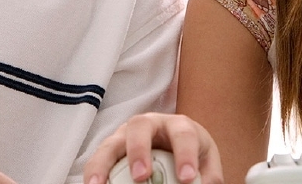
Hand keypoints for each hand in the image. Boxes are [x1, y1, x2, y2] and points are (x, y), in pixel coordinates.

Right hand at [83, 113, 223, 183]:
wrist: (172, 142)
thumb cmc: (190, 151)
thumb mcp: (205, 160)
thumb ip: (209, 175)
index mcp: (177, 125)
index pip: (183, 134)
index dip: (184, 154)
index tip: (186, 178)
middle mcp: (148, 123)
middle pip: (139, 127)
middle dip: (138, 151)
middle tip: (141, 176)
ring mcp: (125, 135)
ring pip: (110, 142)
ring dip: (103, 164)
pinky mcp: (111, 149)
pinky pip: (98, 159)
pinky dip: (93, 173)